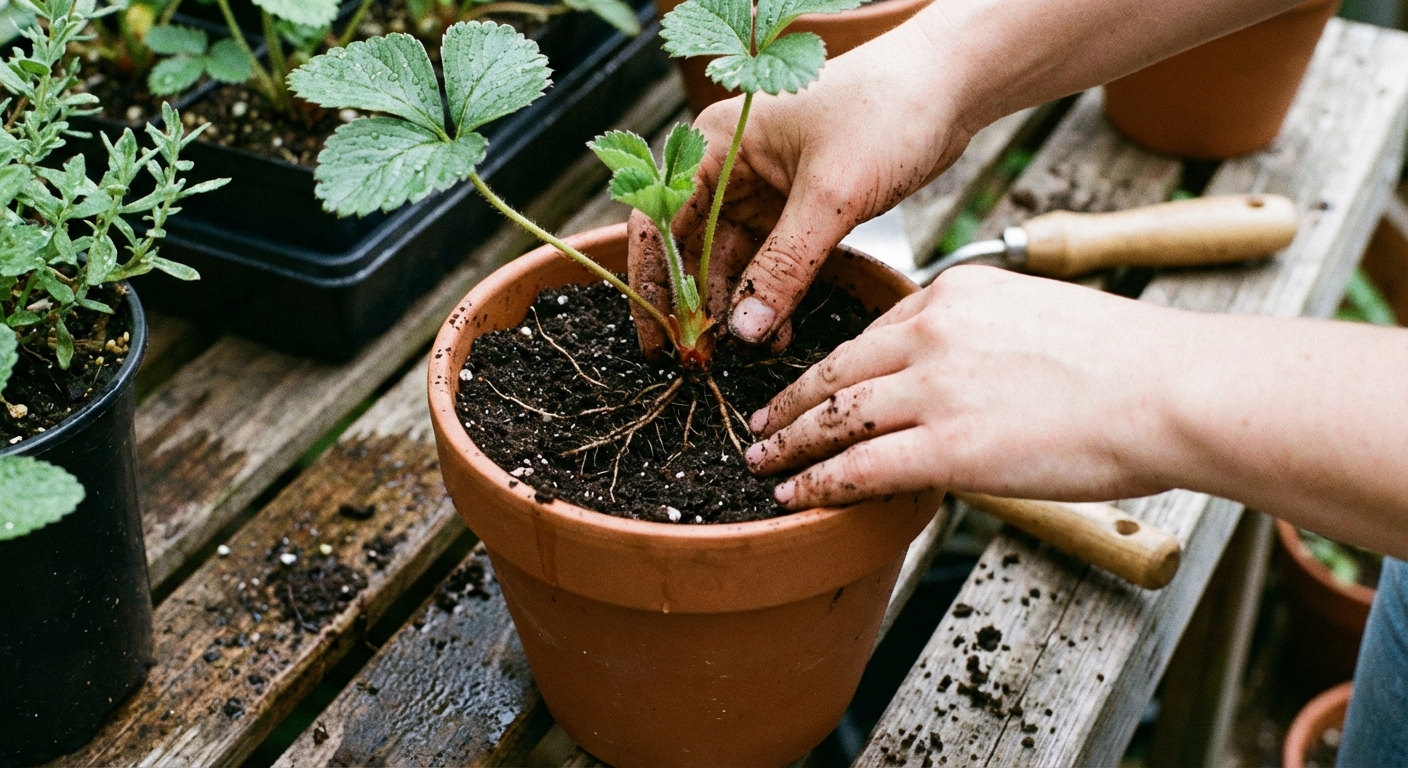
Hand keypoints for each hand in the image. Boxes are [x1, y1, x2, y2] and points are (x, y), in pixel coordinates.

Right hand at [628, 17, 976, 356]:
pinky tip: (775, 334)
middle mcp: (731, 167)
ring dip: (740, 308)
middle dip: (700, 306)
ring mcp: (765, 189)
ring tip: (747, 353)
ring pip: (734, 262)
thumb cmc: (886, 110)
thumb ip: (784, 266)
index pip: (660, 219)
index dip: (654, 283)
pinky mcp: (800, 208)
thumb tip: (742, 330)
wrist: (950, 88)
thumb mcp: (830, 194)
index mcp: (718, 144)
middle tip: (704, 361)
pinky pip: (773, 262)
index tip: (658, 338)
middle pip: (693, 249)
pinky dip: (773, 297)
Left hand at [743, 266, 1186, 509]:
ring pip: (834, 416)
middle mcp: (932, 331)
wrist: (1168, 389)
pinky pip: (858, 466)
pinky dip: (817, 483)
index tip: (815, 382)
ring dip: (789, 443)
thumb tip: (965, 381)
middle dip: (791, 399)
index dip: (835, 365)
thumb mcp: (1039, 319)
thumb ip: (985, 341)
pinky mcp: (946, 445)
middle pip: (837, 368)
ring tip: (763, 460)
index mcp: (956, 294)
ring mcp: (934, 388)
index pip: (876, 331)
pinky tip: (795, 495)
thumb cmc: (1128, 362)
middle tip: (761, 419)